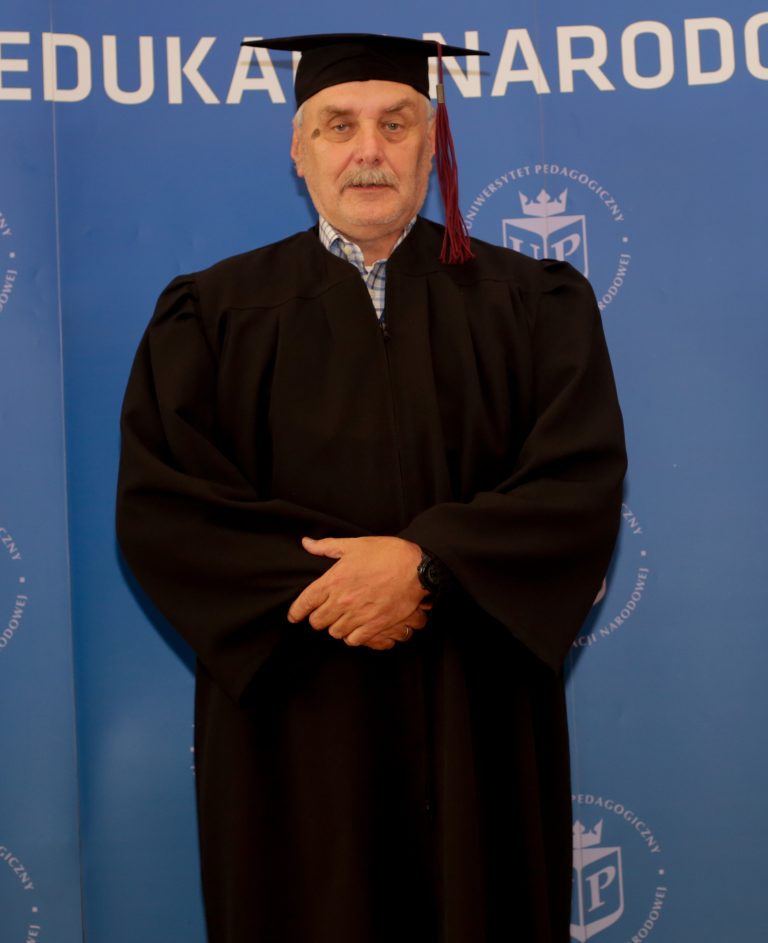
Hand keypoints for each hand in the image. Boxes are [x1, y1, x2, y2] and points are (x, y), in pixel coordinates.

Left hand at [287, 536, 428, 648]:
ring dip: (336, 627)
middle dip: (319, 618)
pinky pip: (354, 640)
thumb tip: (306, 543)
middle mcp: (342, 601)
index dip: (296, 612)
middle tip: (325, 613)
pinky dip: (352, 636)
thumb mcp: (354, 545)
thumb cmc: (386, 553)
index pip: (305, 603)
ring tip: (342, 619)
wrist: (416, 568)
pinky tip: (356, 628)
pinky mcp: (374, 625)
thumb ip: (327, 546)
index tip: (294, 616)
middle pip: (317, 622)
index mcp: (333, 580)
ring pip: (334, 632)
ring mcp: (358, 615)